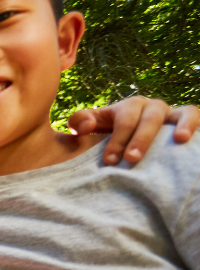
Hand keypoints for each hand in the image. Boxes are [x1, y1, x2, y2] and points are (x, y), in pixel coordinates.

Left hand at [68, 97, 198, 166]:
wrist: (129, 142)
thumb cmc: (109, 136)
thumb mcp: (92, 127)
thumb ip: (81, 122)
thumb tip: (84, 126)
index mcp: (130, 107)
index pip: (124, 119)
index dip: (117, 139)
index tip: (109, 161)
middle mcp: (153, 107)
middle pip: (150, 117)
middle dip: (141, 138)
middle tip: (132, 159)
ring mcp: (173, 114)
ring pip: (182, 112)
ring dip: (181, 125)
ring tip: (179, 140)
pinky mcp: (188, 123)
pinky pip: (197, 118)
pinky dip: (196, 125)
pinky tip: (191, 140)